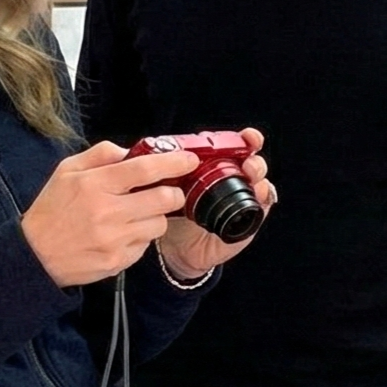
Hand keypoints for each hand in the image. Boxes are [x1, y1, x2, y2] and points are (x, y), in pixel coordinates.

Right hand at [21, 141, 199, 287]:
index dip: (173, 162)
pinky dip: (141, 237)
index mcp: (95, 184)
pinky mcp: (118, 261)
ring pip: (159, 224)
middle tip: (168, 190)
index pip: (145, 169)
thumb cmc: (52, 210)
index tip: (189, 160)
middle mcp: (107, 212)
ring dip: (156, 216)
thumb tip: (130, 150)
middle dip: (173, 192)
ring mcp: (114, 239)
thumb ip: (100, 154)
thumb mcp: (67, 171)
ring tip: (137, 215)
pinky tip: (123, 234)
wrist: (35, 255)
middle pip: (163, 199)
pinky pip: (146, 245)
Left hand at [157, 129, 275, 278]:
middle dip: (254, 157)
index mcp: (215, 167)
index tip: (246, 136)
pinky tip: (258, 194)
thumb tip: (124, 151)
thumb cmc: (172, 214)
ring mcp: (241, 200)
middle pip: (252, 161)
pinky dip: (263, 198)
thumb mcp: (165, 188)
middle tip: (247, 159)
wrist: (177, 250)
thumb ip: (153, 170)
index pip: (235, 147)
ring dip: (259, 175)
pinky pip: (261, 207)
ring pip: (260, 181)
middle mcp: (231, 180)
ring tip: (251, 175)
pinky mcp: (246, 221)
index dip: (244, 139)